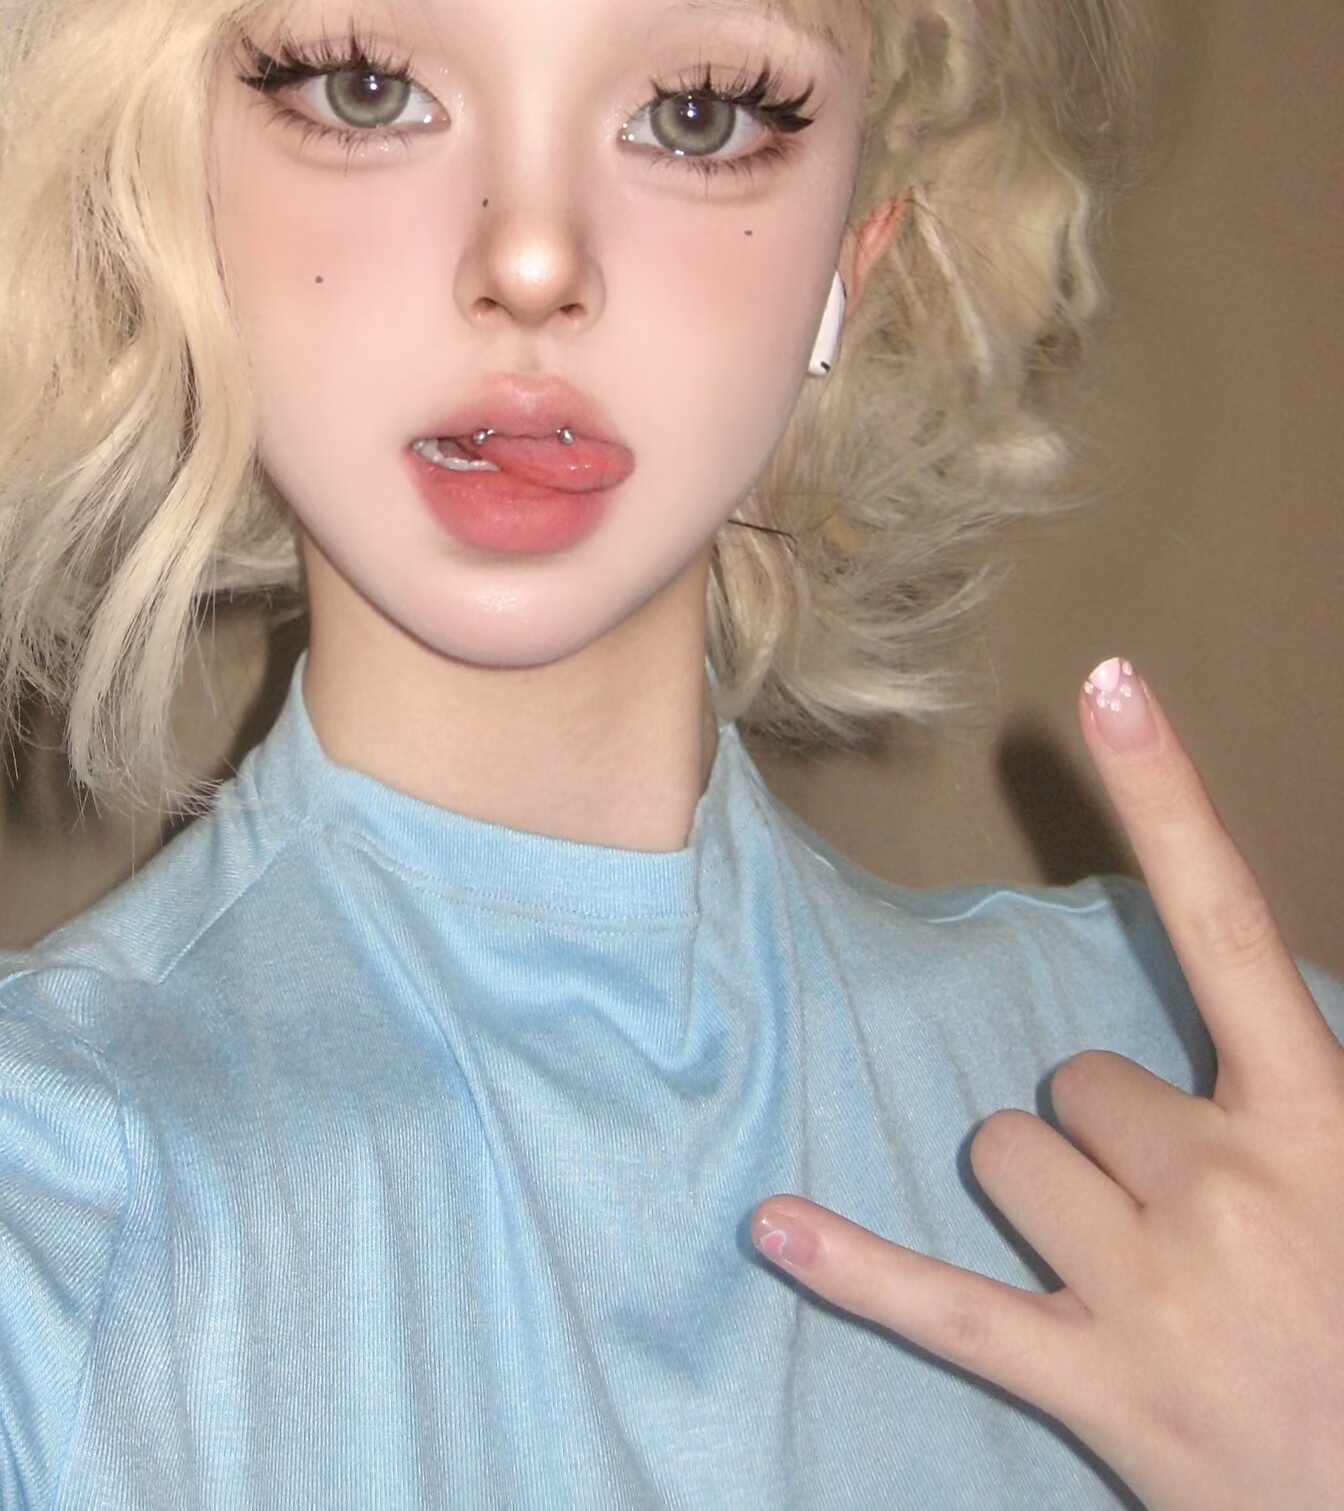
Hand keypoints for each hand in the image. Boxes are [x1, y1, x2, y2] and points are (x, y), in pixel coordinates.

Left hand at [751, 658, 1343, 1510]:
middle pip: (1077, 1075)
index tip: (1107, 682)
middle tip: (1193, 1224)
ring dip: (1052, 1199)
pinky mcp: (1098, 1383)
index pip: (1225, 924)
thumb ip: (1295, 1091)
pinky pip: (946, 1305)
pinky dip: (857, 1268)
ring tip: (1141, 1279)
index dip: (1167, 796)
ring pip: (1009, 1155)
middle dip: (1112, 1130)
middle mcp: (1230, 1184)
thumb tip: (1247, 1002)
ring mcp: (1155, 1288)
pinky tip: (775, 1226)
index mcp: (1315, 1122)